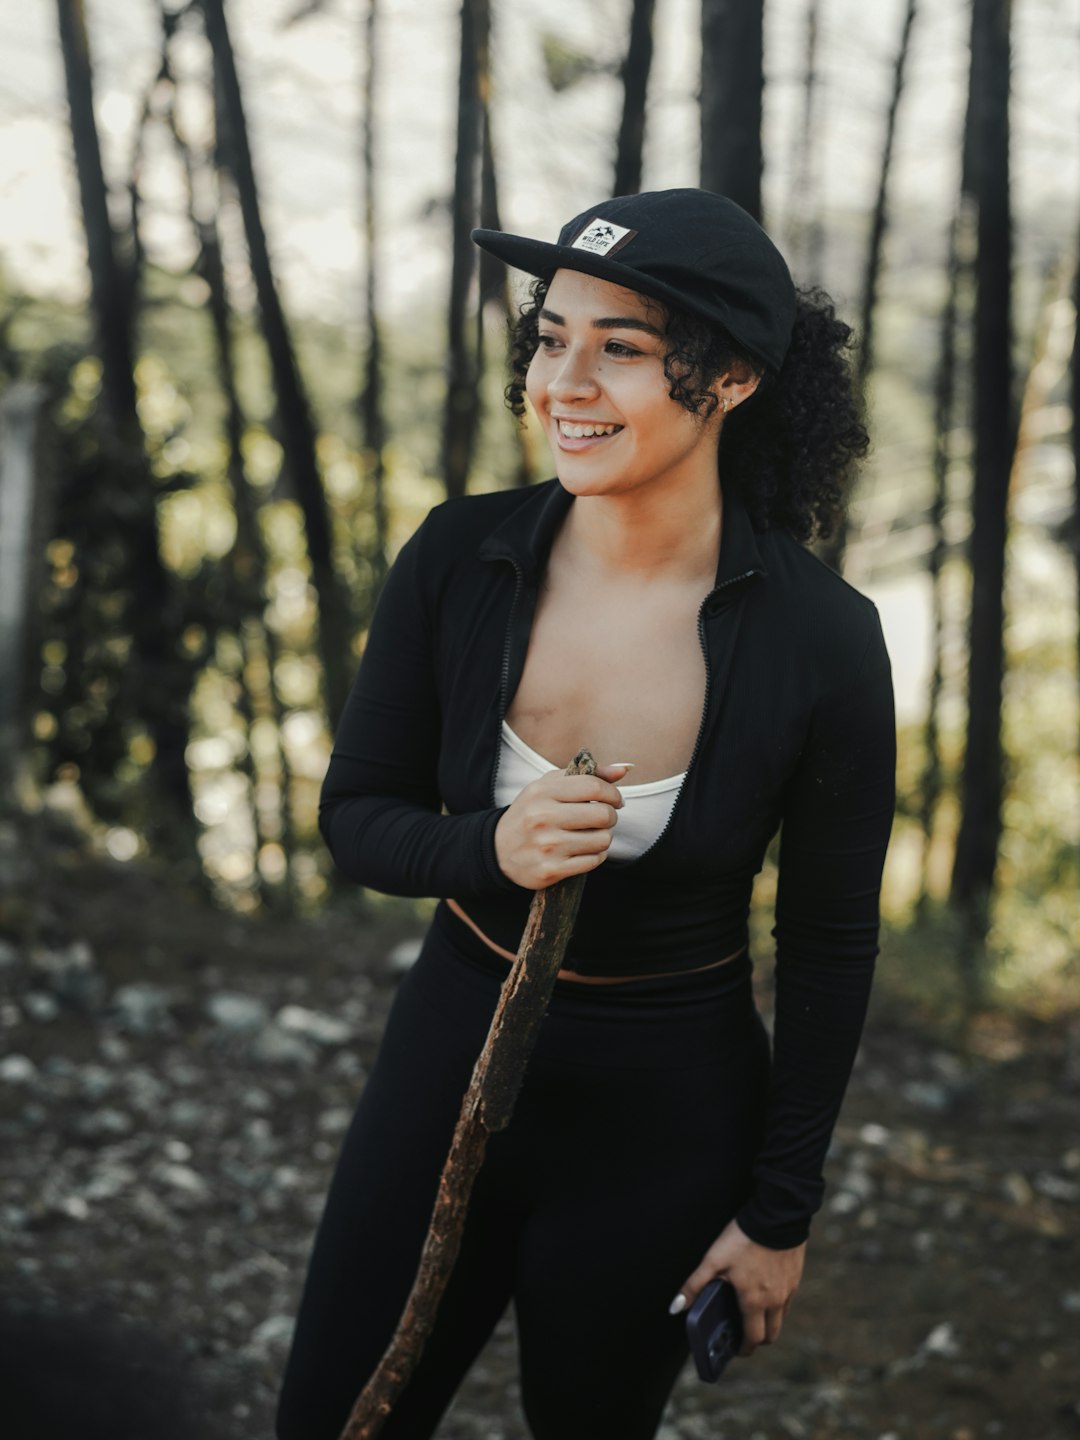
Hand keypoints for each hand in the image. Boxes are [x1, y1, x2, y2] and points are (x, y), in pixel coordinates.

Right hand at [493, 761, 630, 888]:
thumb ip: (587, 775)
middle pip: (603, 815)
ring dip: (604, 837)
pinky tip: (585, 850)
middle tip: (603, 819)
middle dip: (611, 816)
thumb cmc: (531, 813)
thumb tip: (625, 769)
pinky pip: (593, 861)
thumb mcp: (549, 787)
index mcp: (542, 792)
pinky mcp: (550, 870)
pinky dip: (596, 855)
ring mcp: (547, 846)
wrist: (497, 850)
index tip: (615, 800)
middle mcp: (543, 818)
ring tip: (592, 835)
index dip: (613, 793)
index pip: (594, 787)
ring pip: (602, 840)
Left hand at [670, 1218, 805, 1356]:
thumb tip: (676, 1308)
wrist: (776, 1215)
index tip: (734, 1349)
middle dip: (757, 1339)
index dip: (743, 1349)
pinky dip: (776, 1304)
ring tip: (751, 1311)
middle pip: (771, 1335)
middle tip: (743, 1334)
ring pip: (780, 1318)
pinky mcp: (795, 1278)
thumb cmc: (743, 1238)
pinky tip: (764, 1289)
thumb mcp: (713, 1260)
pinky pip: (787, 1300)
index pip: (753, 1339)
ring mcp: (788, 1290)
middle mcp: (775, 1301)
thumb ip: (695, 1285)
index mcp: (754, 1302)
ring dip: (768, 1322)